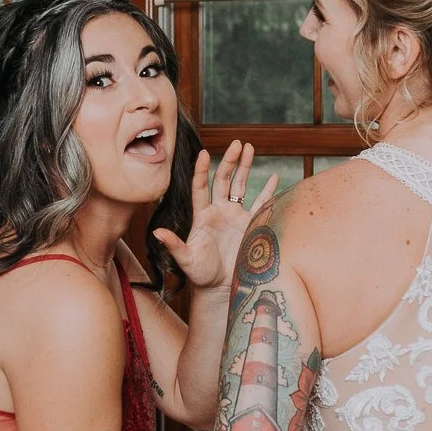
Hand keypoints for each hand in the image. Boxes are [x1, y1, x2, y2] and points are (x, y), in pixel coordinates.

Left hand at [153, 141, 277, 290]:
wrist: (220, 287)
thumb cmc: (200, 274)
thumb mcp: (185, 259)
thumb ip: (174, 244)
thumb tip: (157, 233)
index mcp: (202, 215)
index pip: (200, 187)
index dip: (201, 170)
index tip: (203, 153)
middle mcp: (219, 211)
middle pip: (223, 180)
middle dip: (230, 161)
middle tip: (237, 143)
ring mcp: (235, 217)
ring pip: (241, 186)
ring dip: (245, 167)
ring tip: (249, 148)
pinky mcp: (250, 225)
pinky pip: (261, 204)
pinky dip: (268, 191)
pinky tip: (274, 178)